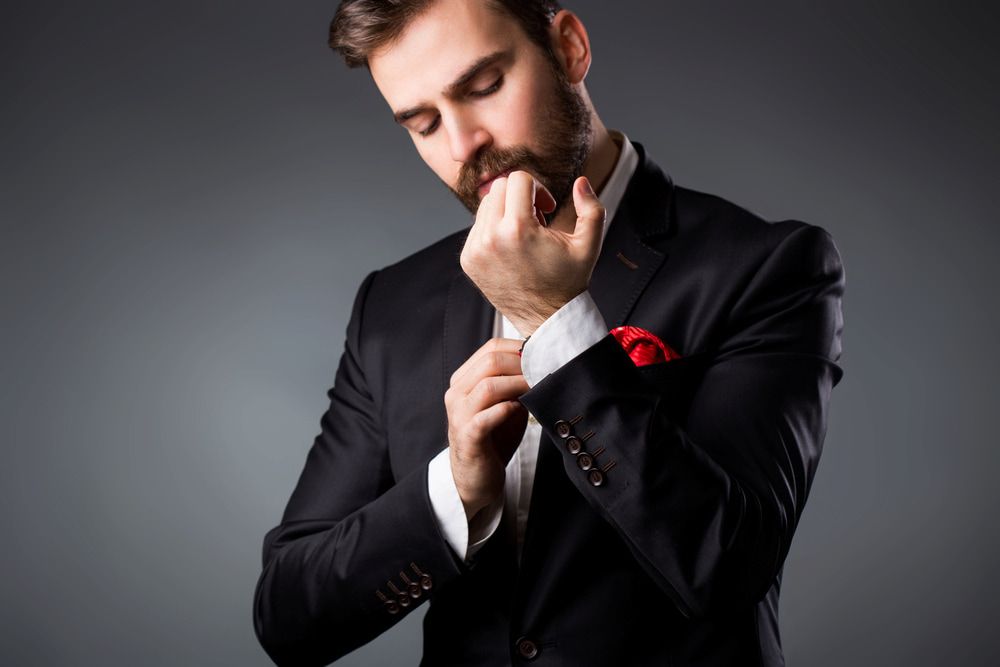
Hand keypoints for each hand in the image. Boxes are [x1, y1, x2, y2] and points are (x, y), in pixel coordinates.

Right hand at [444, 338, 528, 520]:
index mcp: (464, 380)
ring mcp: (459, 415)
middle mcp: (457, 393)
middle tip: (545, 369)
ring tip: (537, 386)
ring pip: (488, 386)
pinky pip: (486, 416)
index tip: (544, 353)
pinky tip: (520, 409)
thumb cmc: (493, 437)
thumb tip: (543, 364)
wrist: (476, 476)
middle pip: (490, 362)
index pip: (490, 349)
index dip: (519, 348)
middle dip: (522, 363)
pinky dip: (507, 409)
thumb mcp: (505, 404)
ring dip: (518, 384)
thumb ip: (516, 385)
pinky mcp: (467, 436)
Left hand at [460, 171, 606, 335]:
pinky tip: (512, 247)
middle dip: (520, 196)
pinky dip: (494, 229)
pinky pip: (477, 227)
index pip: (518, 179)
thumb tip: (581, 182)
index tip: (546, 209)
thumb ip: (592, 208)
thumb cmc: (568, 282)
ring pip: (486, 205)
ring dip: (506, 211)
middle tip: (537, 219)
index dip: (538, 188)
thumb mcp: (589, 244)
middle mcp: (490, 238)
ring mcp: (475, 250)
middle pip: (499, 187)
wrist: (546, 318)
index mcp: (517, 229)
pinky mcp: (467, 260)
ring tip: (525, 235)